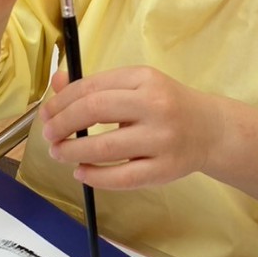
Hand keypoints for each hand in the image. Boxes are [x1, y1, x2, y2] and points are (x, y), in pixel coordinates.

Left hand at [39, 67, 218, 189]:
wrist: (211, 130)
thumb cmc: (167, 105)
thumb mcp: (136, 86)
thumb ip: (97, 86)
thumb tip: (56, 85)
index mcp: (144, 78)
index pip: (91, 87)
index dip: (60, 102)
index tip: (46, 114)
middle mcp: (154, 105)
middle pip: (93, 111)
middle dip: (61, 124)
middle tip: (49, 135)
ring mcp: (162, 139)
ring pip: (105, 148)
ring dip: (72, 152)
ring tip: (59, 153)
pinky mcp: (165, 170)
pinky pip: (122, 178)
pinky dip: (94, 177)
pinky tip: (81, 172)